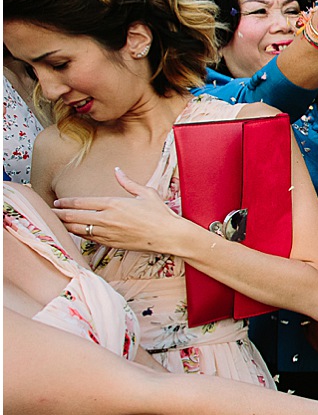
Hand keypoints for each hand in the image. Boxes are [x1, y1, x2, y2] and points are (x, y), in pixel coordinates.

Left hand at [53, 167, 196, 254]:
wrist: (169, 236)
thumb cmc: (160, 214)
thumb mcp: (146, 193)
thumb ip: (128, 182)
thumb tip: (117, 171)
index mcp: (114, 203)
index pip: (81, 202)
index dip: (66, 202)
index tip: (58, 202)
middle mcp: (107, 219)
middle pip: (74, 216)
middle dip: (59, 214)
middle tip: (50, 212)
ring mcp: (108, 233)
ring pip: (78, 229)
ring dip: (65, 225)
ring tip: (57, 222)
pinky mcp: (111, 244)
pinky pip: (89, 239)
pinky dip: (78, 235)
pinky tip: (74, 232)